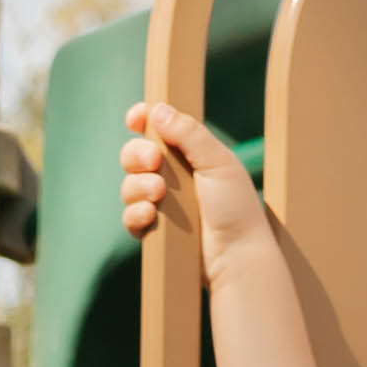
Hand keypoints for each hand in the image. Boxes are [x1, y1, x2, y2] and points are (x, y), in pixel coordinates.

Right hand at [120, 101, 269, 269]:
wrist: (237, 256)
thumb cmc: (235, 207)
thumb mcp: (218, 162)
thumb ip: (190, 133)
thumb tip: (157, 110)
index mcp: (188, 153)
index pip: (156, 129)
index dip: (142, 120)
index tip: (136, 118)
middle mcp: (171, 175)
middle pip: (134, 154)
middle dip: (137, 154)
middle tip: (154, 161)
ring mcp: (160, 204)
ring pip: (129, 186)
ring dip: (138, 185)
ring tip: (159, 193)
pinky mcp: (154, 231)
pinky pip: (130, 217)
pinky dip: (135, 213)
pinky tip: (150, 214)